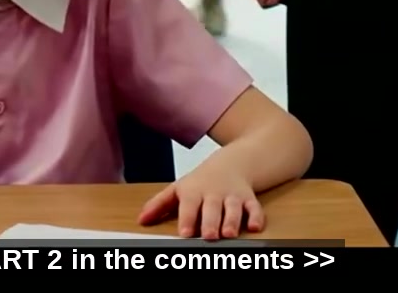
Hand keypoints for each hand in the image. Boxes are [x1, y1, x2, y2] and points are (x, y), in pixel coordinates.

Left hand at [139, 165, 263, 239]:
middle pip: (212, 208)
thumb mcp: (179, 189)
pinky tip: (256, 226)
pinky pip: (254, 207)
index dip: (187, 219)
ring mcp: (232, 196)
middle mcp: (214, 194)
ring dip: (232, 220)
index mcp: (194, 192)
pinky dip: (257, 216)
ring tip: (229, 233)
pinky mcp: (249, 199)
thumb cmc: (200, 182)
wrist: (231, 162)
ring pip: (234, 208)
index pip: (189, 206)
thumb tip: (141, 220)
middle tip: (209, 235)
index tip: (184, 233)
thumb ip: (159, 204)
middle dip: (211, 222)